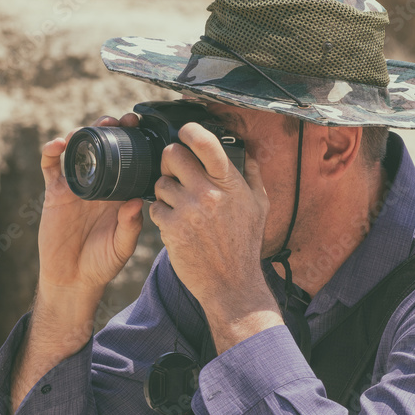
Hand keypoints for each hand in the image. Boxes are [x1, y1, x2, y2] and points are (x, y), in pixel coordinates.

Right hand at [36, 114, 144, 303]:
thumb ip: (129, 226)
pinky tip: (59, 143)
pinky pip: (51, 166)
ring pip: (78, 150)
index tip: (142, 129)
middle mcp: (99, 185)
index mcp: (119, 193)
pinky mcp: (55, 192)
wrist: (72, 279)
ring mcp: (76, 186)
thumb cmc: (102, 264)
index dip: (134, 142)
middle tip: (121, 119)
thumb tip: (137, 202)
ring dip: (83, 133)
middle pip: (104, 147)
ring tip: (91, 127)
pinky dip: (52, 151)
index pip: (128, 160)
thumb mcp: (122, 247)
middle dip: (111, 128)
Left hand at [149, 123, 279, 349]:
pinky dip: (161, 213)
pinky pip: (155, 208)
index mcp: (230, 184)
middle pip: (173, 156)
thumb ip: (253, 176)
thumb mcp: (259, 207)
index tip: (184, 131)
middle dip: (170, 160)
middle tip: (175, 170)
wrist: (231, 283)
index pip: (205, 144)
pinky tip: (174, 222)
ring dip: (165, 190)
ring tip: (179, 204)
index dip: (190, 131)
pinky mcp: (171, 229)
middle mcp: (208, 194)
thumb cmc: (245, 244)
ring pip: (160, 183)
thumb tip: (249, 153)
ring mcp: (188, 212)